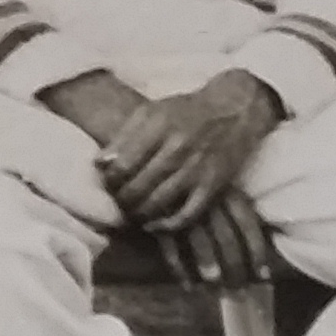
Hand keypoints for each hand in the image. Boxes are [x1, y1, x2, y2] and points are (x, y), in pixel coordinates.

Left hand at [89, 75, 278, 232]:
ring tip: (131, 212)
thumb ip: (124, 136)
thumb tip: (100, 164)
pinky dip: (166, 225)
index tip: (108, 182)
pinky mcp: (213, 186)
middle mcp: (178, 148)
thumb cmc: (186, 110)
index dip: (109, 180)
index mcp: (158, 126)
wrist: (234, 109)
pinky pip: (187, 215)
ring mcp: (197, 169)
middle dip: (121, 199)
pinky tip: (153, 225)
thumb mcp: (151, 111)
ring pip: (158, 203)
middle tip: (118, 201)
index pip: (122, 165)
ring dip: (138, 214)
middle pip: (137, 187)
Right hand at [144, 184, 276, 288]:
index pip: (246, 223)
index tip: (263, 276)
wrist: (151, 164)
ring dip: (209, 266)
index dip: (257, 251)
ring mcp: (182, 207)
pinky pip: (170, 246)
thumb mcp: (218, 181)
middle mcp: (207, 198)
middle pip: (225, 236)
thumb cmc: (193, 176)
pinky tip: (188, 286)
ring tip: (215, 289)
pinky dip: (179, 268)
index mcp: (225, 189)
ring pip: (200, 241)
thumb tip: (266, 237)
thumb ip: (234, 204)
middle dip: (234, 266)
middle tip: (239, 290)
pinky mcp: (158, 216)